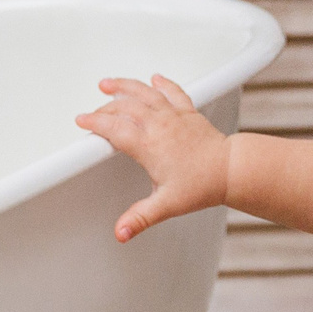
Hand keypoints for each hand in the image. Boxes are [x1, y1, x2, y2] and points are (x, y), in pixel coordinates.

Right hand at [75, 75, 230, 241]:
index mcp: (150, 146)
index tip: (82, 121)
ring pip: (145, 92)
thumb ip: (140, 218)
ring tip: (108, 84)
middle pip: (125, 107)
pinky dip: (161, 84)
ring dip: (124, 86)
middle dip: (104, 108)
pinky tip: (155, 78)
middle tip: (93, 114)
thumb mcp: (166, 205)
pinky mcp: (188, 112)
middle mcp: (160, 125)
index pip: (114, 128)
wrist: (231, 169)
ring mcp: (174, 115)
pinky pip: (172, 92)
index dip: (95, 123)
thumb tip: (121, 232)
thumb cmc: (202, 184)